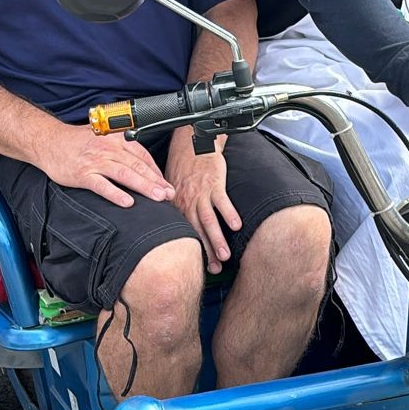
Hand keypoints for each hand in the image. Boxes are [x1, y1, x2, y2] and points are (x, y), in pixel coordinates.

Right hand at [40, 122, 176, 209]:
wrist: (48, 141)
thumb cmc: (77, 142)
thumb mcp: (103, 137)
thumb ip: (122, 148)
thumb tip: (143, 164)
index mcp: (116, 139)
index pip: (143, 156)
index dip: (157, 172)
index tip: (167, 185)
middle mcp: (108, 149)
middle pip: (138, 166)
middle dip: (156, 182)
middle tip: (170, 194)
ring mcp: (96, 161)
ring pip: (125, 175)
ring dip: (144, 187)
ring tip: (158, 198)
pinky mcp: (83, 174)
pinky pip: (102, 185)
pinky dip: (116, 194)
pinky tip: (127, 203)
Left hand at [166, 134, 241, 268]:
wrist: (192, 141)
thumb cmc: (184, 164)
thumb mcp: (172, 186)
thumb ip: (177, 206)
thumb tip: (178, 225)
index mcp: (178, 204)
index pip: (185, 232)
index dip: (193, 249)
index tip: (201, 266)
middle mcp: (188, 201)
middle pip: (197, 231)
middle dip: (206, 252)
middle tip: (214, 269)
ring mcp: (201, 193)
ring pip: (208, 220)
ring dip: (217, 239)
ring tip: (225, 256)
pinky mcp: (214, 183)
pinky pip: (222, 201)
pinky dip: (229, 214)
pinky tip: (236, 226)